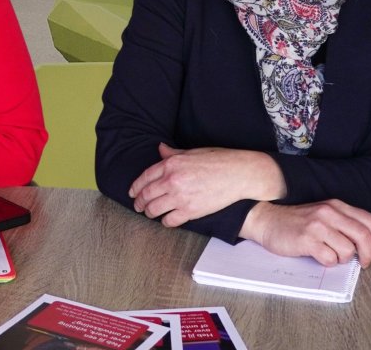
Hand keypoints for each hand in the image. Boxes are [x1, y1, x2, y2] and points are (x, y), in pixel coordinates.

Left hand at [128, 143, 285, 226]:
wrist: (238, 174)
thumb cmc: (218, 160)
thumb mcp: (192, 152)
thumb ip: (172, 153)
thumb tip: (160, 148)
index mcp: (171, 164)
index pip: (145, 177)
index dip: (136, 187)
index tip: (132, 192)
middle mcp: (172, 180)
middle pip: (146, 195)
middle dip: (139, 202)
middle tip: (138, 206)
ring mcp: (180, 197)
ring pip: (155, 209)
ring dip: (150, 213)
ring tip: (150, 213)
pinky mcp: (191, 211)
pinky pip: (170, 220)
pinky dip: (166, 221)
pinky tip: (167, 219)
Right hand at [240, 199, 370, 267]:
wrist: (267, 220)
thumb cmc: (297, 222)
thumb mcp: (323, 215)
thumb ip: (344, 225)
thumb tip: (369, 246)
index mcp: (336, 206)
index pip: (369, 220)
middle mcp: (329, 212)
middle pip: (364, 236)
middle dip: (369, 254)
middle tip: (364, 263)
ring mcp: (318, 226)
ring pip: (348, 250)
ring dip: (343, 259)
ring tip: (331, 254)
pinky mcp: (307, 239)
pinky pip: (330, 259)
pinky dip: (328, 262)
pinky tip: (318, 255)